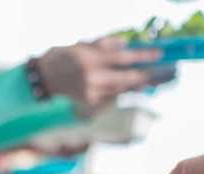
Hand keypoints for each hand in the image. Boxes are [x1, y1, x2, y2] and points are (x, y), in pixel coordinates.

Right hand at [37, 37, 162, 113]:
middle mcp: (92, 77)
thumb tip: (125, 45)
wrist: (44, 78)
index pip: (124, 57)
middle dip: (143, 75)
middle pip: (126, 78)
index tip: (158, 54)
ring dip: (133, 84)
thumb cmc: (64, 56)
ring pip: (120, 89)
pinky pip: (111, 95)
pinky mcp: (89, 100)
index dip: (143, 56)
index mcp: (91, 59)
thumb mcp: (82, 43)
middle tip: (156, 71)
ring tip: (145, 78)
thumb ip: (104, 43)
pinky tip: (125, 86)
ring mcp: (91, 91)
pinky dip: (119, 90)